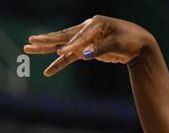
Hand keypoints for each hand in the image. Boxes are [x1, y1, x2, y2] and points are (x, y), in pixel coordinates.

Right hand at [24, 15, 152, 75]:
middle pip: (63, 36)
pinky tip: (48, 71)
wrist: (139, 44)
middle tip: (29, 42)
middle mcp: (86, 29)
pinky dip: (59, 64)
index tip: (62, 54)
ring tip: (28, 48)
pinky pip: (69, 58)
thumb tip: (82, 55)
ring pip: (62, 45)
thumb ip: (99, 49)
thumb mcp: (117, 44)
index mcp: (94, 24)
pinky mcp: (86, 50)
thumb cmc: (130, 40)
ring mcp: (85, 40)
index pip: (79, 36)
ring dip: (46, 49)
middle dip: (46, 41)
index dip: (71, 46)